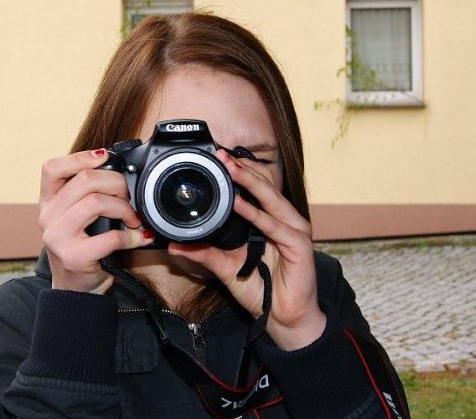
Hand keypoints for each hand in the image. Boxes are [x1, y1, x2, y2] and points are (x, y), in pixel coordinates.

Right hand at [39, 149, 153, 293]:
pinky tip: (137, 238)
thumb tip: (120, 173)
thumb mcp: (75, 217)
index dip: (80, 157)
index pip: (52, 168)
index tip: (104, 158)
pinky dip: (131, 237)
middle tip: (128, 199)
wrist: (75, 289)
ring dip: (124, 209)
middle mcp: (47, 217)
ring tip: (133, 219)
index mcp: (48, 202)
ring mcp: (57, 238)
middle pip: (84, 180)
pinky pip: (110, 237)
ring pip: (96, 202)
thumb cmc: (81, 248)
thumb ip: (87, 194)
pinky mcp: (74, 257)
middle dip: (116, 184)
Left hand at [168, 149, 325, 349]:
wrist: (284, 319)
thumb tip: (175, 246)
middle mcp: (283, 222)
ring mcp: (294, 232)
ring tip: (231, 169)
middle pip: (264, 189)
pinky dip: (258, 215)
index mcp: (269, 223)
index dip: (238, 174)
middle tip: (222, 155)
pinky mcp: (300, 246)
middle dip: (242, 170)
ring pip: (271, 201)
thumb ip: (204, 254)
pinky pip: (276, 227)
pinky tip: (241, 204)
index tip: (218, 160)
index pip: (255, 191)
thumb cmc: (262, 291)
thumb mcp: (225, 268)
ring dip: (251, 183)